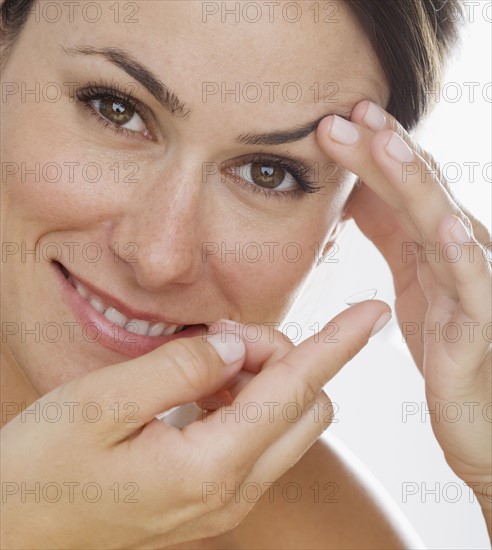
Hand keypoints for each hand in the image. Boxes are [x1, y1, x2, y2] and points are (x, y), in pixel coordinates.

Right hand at [0, 300, 388, 548]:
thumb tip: (234, 345)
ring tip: (202, 363)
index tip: (370, 314)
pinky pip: (258, 440)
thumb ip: (180, 366)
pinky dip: (245, 402)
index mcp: (209, 466)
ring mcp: (226, 501)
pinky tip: (201, 391)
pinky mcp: (213, 498)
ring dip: (261, 379)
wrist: (14, 532)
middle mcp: (232, 491)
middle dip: (281, 358)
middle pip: (303, 407)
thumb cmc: (43, 467)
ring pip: (285, 423)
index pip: (295, 387)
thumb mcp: (101, 402)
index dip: (336, 344)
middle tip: (219, 339)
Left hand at [316, 101, 491, 532]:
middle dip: (388, 151)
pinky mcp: (478, 327)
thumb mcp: (410, 273)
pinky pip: (473, 287)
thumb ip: (389, 229)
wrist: (479, 409)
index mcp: (434, 241)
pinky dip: (463, 255)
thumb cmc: (445, 338)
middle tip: (352, 113)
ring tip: (391, 147)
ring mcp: (473, 286)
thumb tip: (356, 189)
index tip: (337, 119)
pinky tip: (449, 228)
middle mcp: (458, 252)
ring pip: (445, 227)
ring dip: (420, 185)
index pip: (402, 186)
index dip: (373, 151)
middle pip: (421, 192)